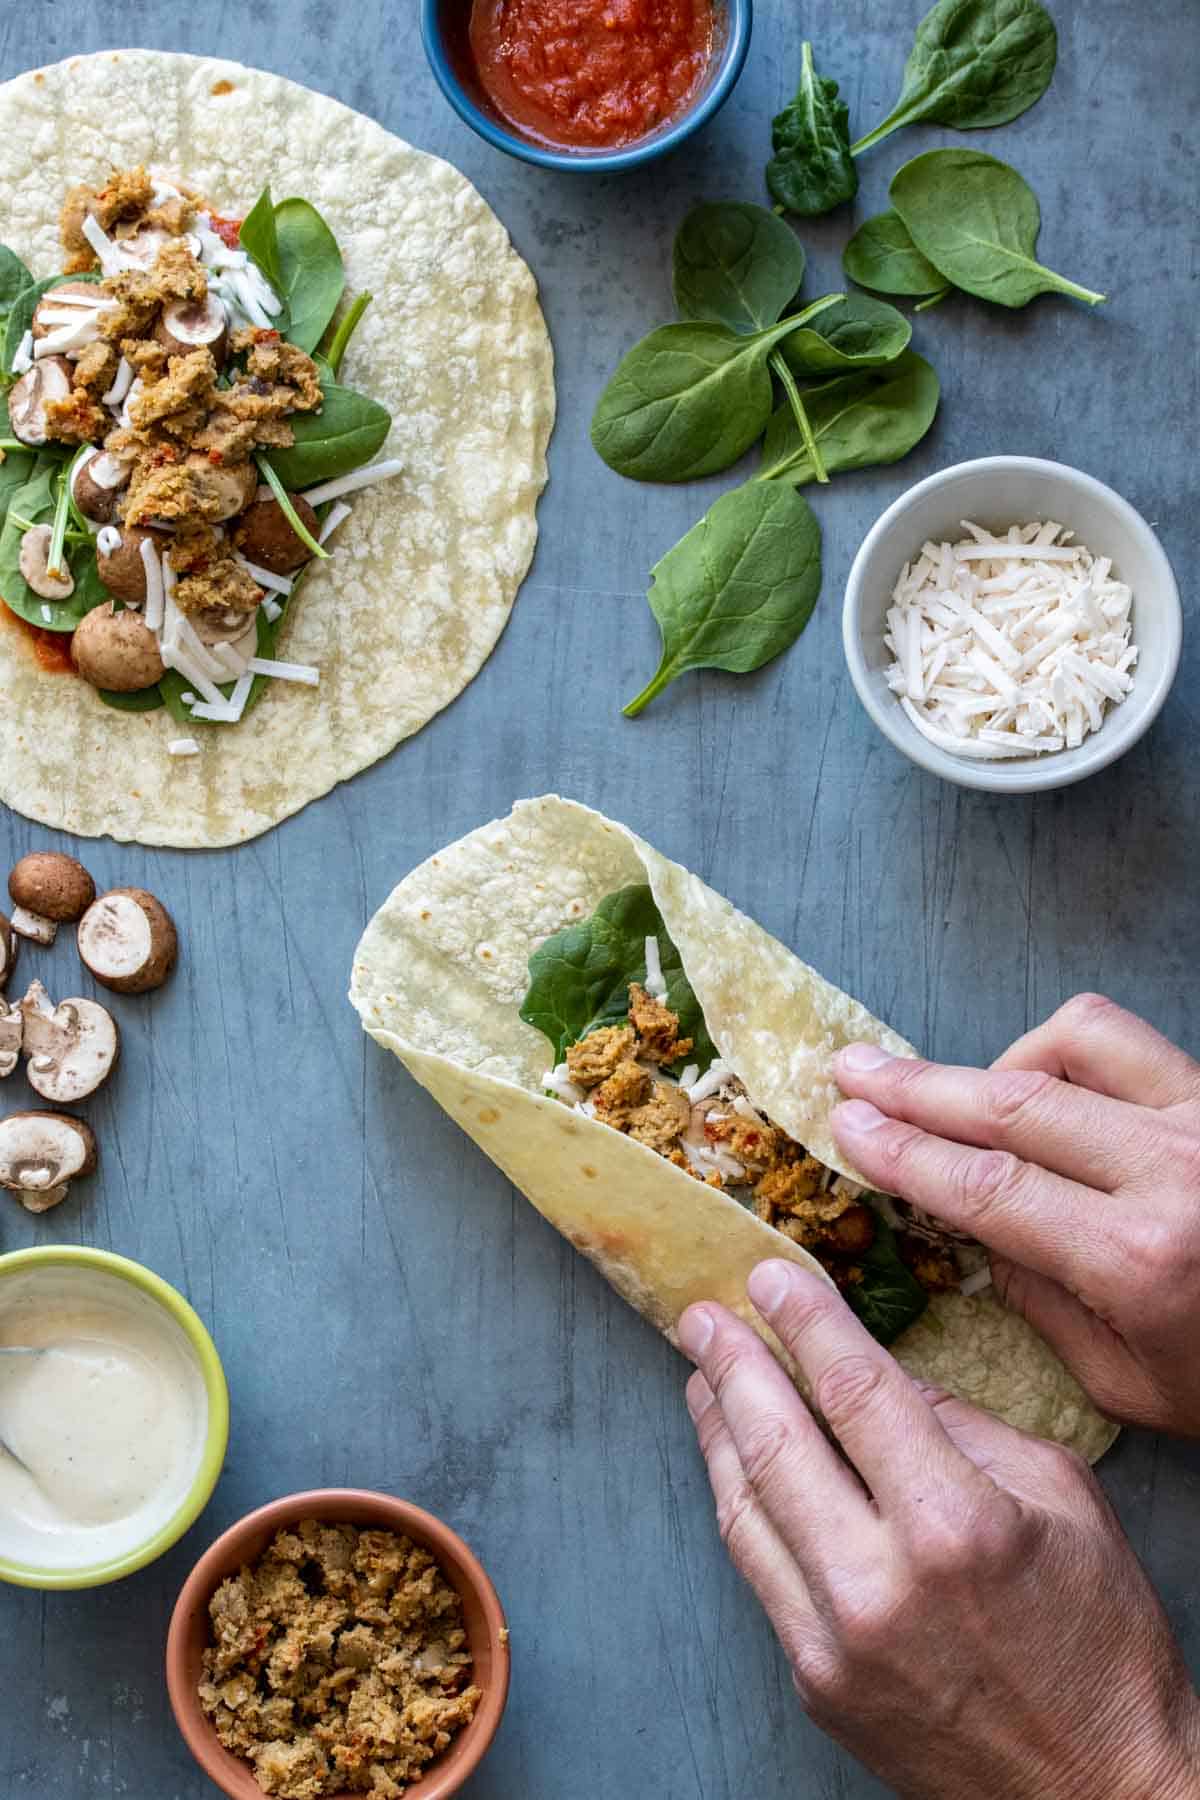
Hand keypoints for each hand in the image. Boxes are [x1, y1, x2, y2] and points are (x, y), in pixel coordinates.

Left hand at [679, 1263, 1199, 1799]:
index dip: (805, 1321)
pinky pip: (758, 1571)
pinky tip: (733, 1463)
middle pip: (776, 1441)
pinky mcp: (816, 1683)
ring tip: (702, 1375)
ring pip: (744, 1506)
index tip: (769, 1276)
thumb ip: (965, 1425)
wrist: (1099, 1792)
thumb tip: (881, 1377)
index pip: (854, 1389)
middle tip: (704, 1314)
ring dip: (716, 1429)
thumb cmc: (1101, 1643)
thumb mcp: (1064, 1499)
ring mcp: (835, 1641)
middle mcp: (879, 1582)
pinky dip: (737, 1503)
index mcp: (953, 1523)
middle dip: (732, 1363)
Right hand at [831, 994, 1199, 1434]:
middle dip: (915, 1088)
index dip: (903, 1155)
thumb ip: (1045, 1304)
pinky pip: (1126, 1040)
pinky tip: (1040, 1078)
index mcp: (1141, 1261)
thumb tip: (976, 1229)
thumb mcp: (1132, 1385)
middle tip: (849, 1073)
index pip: (988, 1188)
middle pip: (1011, 1106)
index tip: (843, 1129)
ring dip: (990, 1060)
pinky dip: (1065, 1045)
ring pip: (1069, 1046)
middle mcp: (1173, 1176)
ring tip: (945, 1087)